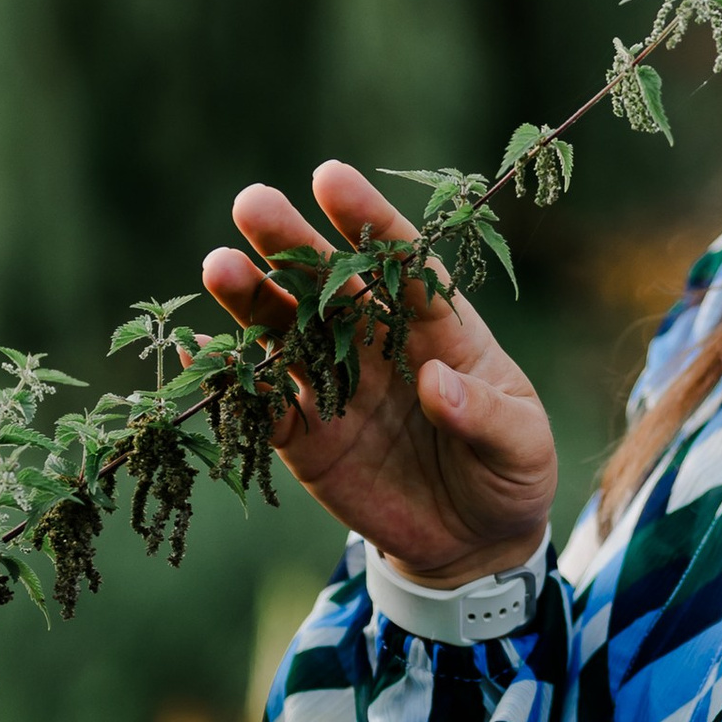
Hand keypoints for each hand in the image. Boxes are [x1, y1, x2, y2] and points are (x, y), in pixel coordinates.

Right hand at [201, 162, 556, 581]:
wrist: (473, 543)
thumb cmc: (509, 473)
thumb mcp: (522, 446)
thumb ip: (485, 414)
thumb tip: (435, 382)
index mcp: (438, 327)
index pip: (403, 264)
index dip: (369, 222)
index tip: (330, 178)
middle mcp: (377, 344)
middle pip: (329, 285)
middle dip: (292, 244)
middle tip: (253, 203)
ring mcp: (336, 387)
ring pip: (285, 333)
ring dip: (251, 301)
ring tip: (219, 266)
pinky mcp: (305, 437)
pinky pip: (261, 405)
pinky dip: (231, 381)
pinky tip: (198, 352)